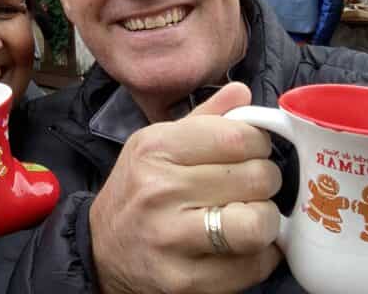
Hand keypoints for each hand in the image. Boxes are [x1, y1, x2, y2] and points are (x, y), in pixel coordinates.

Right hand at [90, 83, 282, 293]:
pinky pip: (253, 266)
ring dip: (266, 220)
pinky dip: (259, 256)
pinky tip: (242, 246)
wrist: (101, 250)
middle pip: (255, 177)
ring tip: (251, 215)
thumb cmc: (136, 190)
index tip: (251, 151)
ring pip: (256, 224)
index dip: (258, 143)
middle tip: (252, 186)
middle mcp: (160, 190)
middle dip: (265, 181)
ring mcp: (172, 238)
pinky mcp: (186, 280)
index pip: (237, 137)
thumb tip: (243, 92)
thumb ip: (203, 119)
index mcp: (155, 148)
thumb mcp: (155, 144)